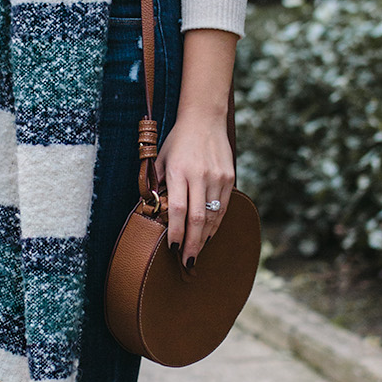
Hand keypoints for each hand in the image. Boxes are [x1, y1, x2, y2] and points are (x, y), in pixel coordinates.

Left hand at [154, 110, 234, 268]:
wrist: (205, 118)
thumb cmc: (177, 141)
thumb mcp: (161, 159)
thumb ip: (157, 184)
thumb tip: (153, 211)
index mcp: (179, 171)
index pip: (178, 210)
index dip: (176, 232)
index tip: (172, 248)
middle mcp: (199, 175)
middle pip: (197, 218)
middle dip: (192, 243)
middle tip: (188, 262)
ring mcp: (216, 176)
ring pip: (212, 215)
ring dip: (205, 237)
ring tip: (197, 252)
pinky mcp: (228, 176)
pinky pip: (223, 206)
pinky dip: (216, 223)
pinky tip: (208, 234)